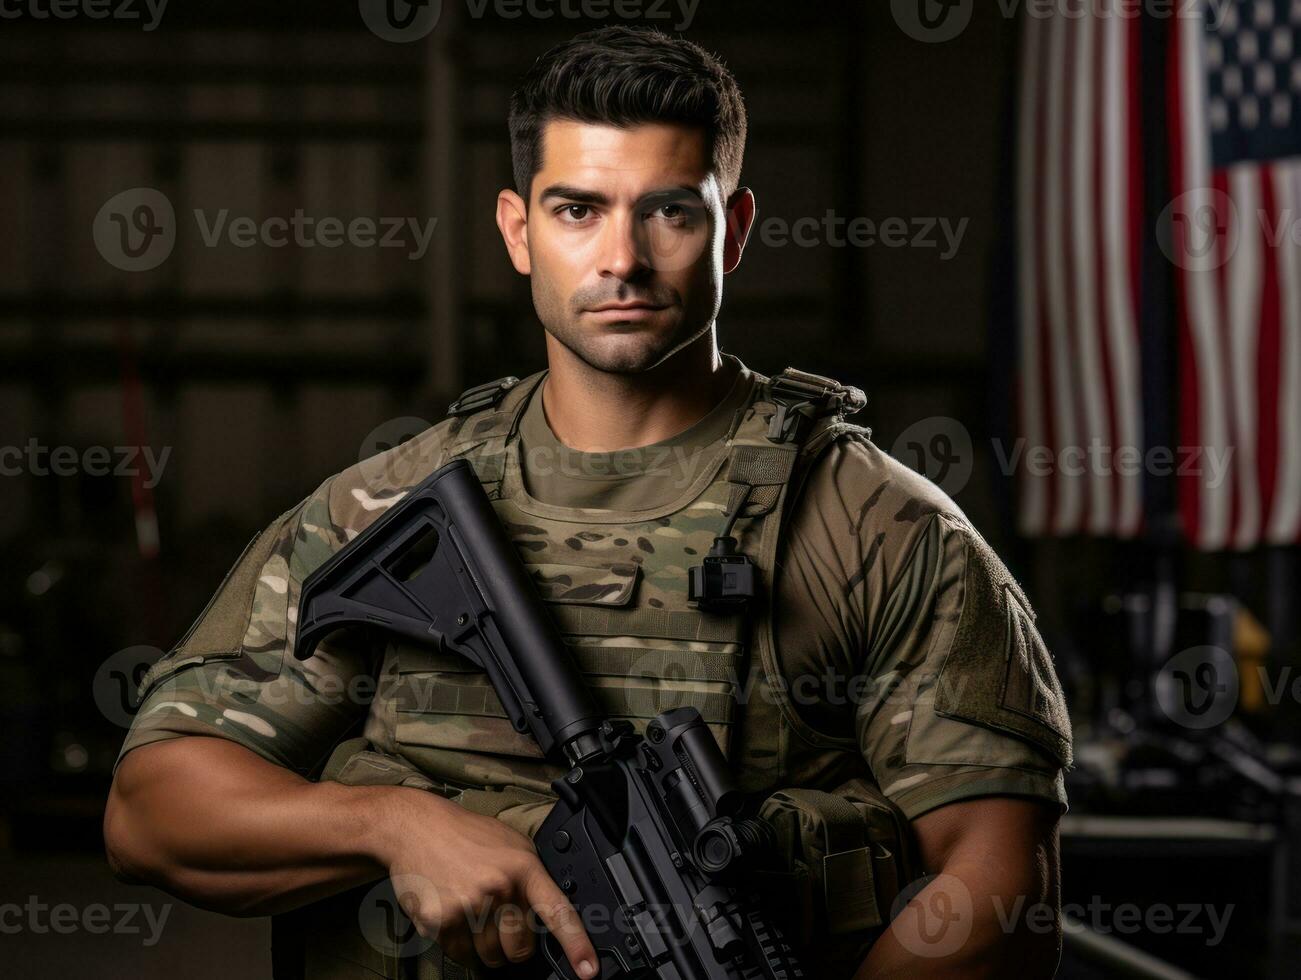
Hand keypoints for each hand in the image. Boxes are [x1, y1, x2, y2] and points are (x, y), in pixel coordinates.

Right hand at [375, 789, 597, 976]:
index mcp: (523, 867)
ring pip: (489, 956)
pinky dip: (459, 945)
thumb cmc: (466, 835)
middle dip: (516, 948)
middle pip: (520, 949)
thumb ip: (531, 876)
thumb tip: (550, 913)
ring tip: (473, 916)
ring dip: (485, 948)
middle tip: (502, 928)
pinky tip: (453, 915)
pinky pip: (460, 954)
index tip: (588, 971)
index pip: (557, 912)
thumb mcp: (512, 844)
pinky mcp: (440, 921)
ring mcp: (468, 907)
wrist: (416, 827)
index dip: (576, 945)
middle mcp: (498, 888)